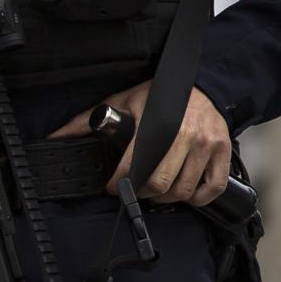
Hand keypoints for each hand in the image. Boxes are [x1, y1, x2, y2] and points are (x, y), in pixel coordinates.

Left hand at [48, 81, 231, 207]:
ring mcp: (207, 145)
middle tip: (137, 188)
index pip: (133, 166)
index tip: (114, 186)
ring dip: (167, 197)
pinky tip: (187, 191)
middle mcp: (185, 135)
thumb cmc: (163, 95)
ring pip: (184, 190)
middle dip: (142, 192)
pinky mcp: (223, 152)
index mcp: (158, 124)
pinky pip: (212, 188)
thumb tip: (57, 136)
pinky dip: (199, 198)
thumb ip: (88, 120)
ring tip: (158, 190)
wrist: (204, 83)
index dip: (119, 183)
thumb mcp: (124, 100)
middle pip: (159, 184)